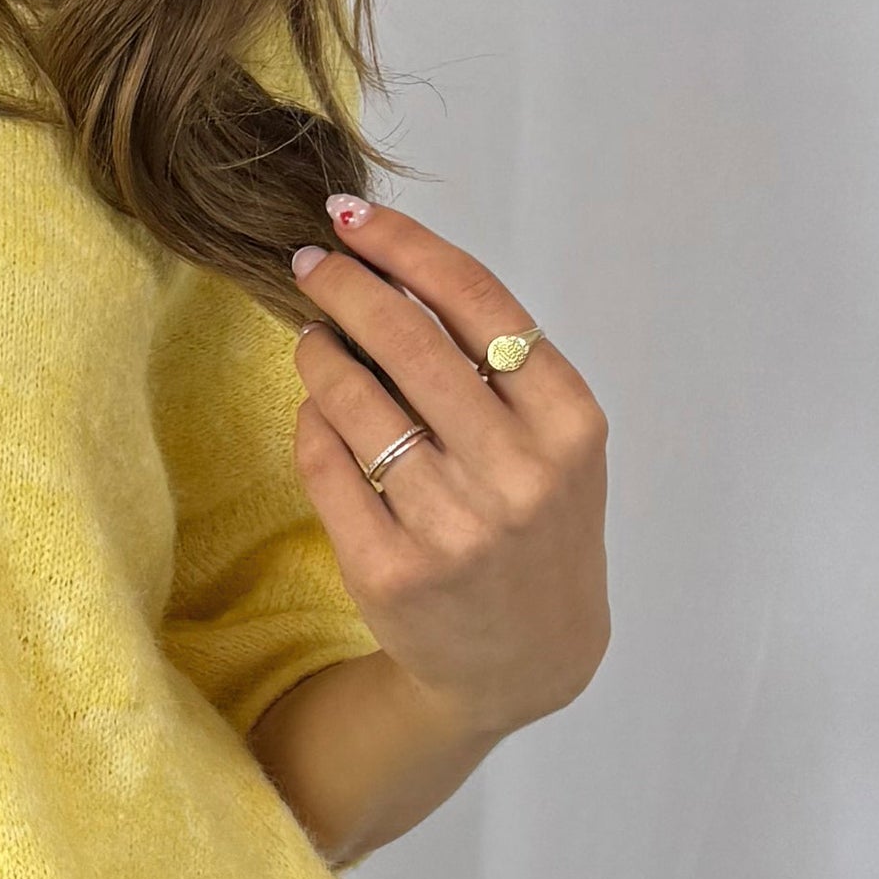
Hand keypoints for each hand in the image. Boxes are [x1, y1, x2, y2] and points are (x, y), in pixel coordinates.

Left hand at [288, 197, 609, 754]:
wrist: (526, 659)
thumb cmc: (536, 526)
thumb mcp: (556, 445)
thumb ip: (498, 366)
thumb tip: (393, 267)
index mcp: (570, 426)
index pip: (477, 303)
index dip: (406, 247)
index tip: (353, 219)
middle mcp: (518, 475)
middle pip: (409, 342)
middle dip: (345, 286)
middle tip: (308, 261)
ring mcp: (453, 529)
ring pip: (356, 403)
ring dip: (320, 353)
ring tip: (312, 337)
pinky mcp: (391, 572)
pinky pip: (327, 466)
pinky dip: (313, 424)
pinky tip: (319, 410)